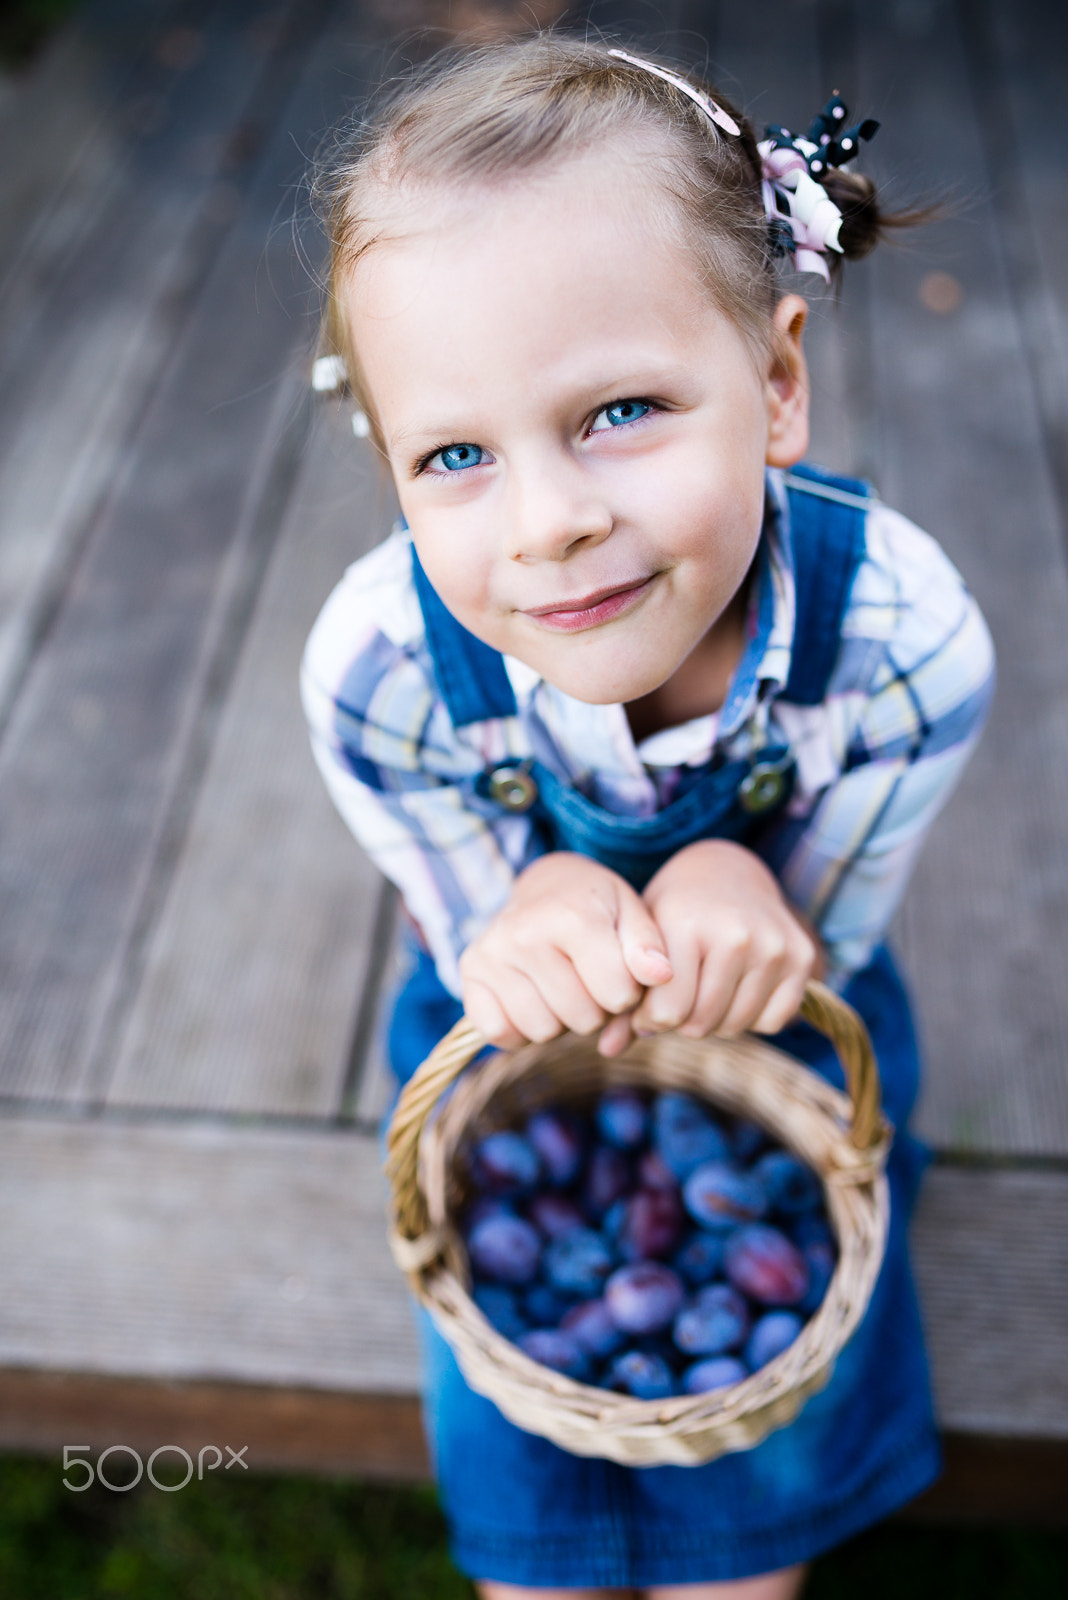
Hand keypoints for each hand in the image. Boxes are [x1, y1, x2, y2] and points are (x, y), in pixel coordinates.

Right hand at [458, 853, 673, 1053]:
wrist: (544, 885)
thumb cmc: (595, 905)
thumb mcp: (631, 912)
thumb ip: (648, 946)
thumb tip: (661, 975)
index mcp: (572, 914)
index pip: (618, 994)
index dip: (627, 991)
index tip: (618, 970)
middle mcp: (523, 932)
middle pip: (582, 1017)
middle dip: (595, 1008)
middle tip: (588, 979)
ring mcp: (491, 953)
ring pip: (542, 1030)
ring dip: (560, 1020)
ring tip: (562, 986)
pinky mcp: (469, 973)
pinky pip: (499, 1033)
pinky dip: (521, 1029)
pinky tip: (533, 999)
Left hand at [629, 839, 818, 1040]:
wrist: (725, 871)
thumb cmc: (673, 914)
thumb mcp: (642, 941)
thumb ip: (624, 994)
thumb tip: (607, 1051)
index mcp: (686, 924)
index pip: (669, 1011)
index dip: (653, 1019)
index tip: (648, 1006)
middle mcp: (735, 933)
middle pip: (702, 1023)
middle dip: (683, 1022)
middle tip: (678, 998)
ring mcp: (773, 945)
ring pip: (736, 1026)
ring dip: (716, 1021)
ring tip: (705, 991)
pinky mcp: (801, 956)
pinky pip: (772, 1021)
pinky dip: (752, 1018)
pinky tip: (738, 989)